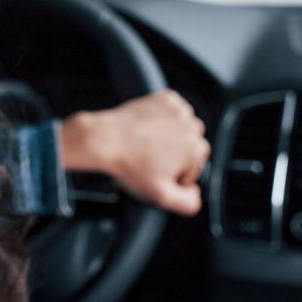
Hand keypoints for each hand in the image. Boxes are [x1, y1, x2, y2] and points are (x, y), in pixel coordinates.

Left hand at [59, 90, 209, 216]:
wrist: (105, 139)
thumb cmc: (130, 165)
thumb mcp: (160, 196)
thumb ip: (188, 202)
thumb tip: (196, 195)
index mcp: (195, 151)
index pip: (194, 169)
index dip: (175, 175)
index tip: (158, 174)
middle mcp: (192, 128)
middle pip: (191, 147)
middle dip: (176, 155)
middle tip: (151, 160)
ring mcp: (180, 110)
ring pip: (184, 128)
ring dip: (173, 136)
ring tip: (149, 144)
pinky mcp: (167, 98)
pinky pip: (174, 112)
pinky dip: (165, 119)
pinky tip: (149, 129)